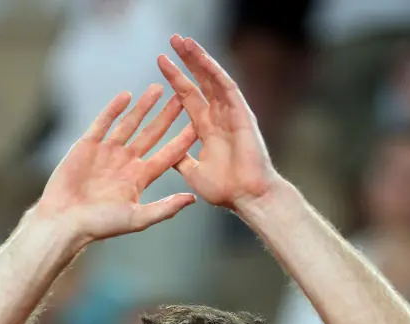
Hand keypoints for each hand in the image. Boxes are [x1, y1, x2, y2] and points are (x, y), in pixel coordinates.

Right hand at [36, 84, 197, 240]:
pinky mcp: (87, 146)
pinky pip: (103, 123)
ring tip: (158, 88)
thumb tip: (192, 199)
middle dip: (167, 116)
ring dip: (143, 107)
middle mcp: (126, 164)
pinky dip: (114, 109)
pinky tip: (126, 95)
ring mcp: (107, 153)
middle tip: (184, 96)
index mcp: (140, 179)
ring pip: (129, 124)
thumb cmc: (101, 225)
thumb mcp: (138, 219)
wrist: (65, 221)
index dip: (182, 141)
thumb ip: (165, 208)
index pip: (167, 156)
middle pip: (152, 135)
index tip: (200, 125)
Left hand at [157, 35, 277, 211]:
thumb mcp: (193, 172)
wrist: (247, 196)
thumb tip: (165, 154)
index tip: (161, 62)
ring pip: (212, 79)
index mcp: (206, 129)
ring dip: (198, 59)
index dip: (176, 79)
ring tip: (183, 41)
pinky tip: (201, 57)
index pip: (188, 97)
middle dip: (186, 62)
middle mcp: (218, 117)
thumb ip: (181, 159)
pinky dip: (213, 71)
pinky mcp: (242, 113)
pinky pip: (226, 86)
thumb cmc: (225, 190)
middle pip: (200, 82)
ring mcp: (231, 113)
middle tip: (172, 40)